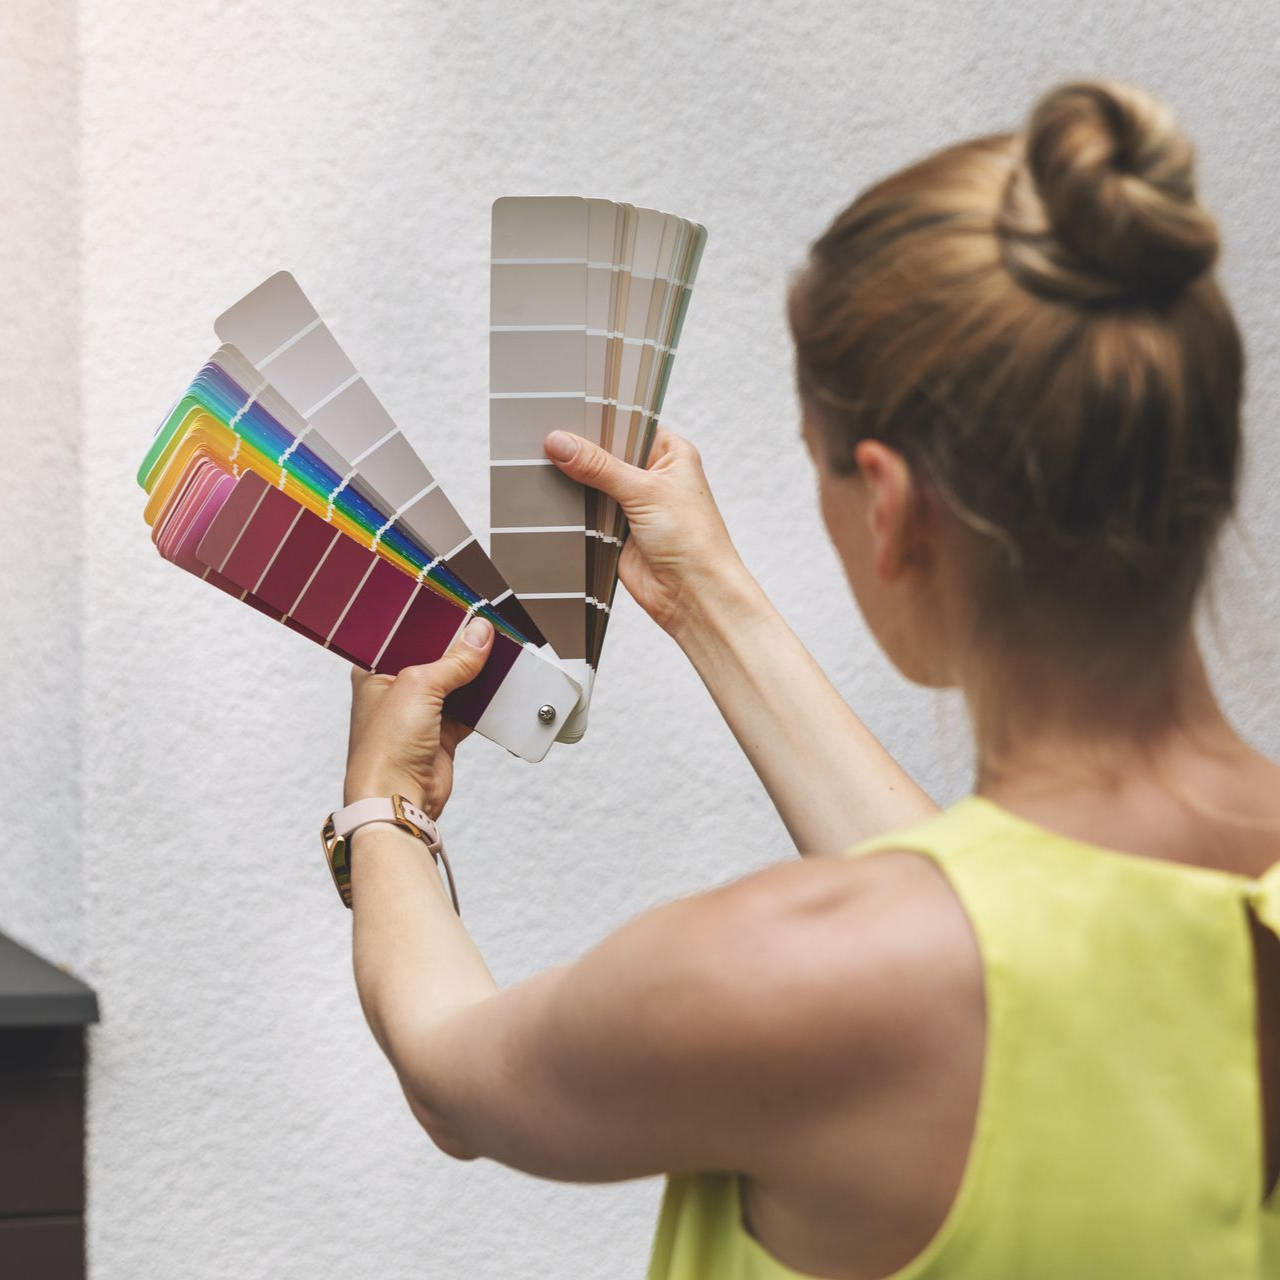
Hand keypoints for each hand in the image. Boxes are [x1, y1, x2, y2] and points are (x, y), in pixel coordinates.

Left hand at [344, 617, 493, 818]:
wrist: (397, 798)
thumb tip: (479, 633)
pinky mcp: (441, 734)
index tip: (461, 609)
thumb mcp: (419, 686)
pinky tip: (500, 687)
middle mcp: (396, 690)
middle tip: (486, 628)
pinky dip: (485, 702)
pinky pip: (469, 710)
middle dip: (460, 648)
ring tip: (499, 652)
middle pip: (435, 659)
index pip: (407, 636)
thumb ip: (453, 660)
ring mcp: (420, 714)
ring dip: (476, 674)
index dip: (434, 623)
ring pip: (455, 684)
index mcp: (375, 672)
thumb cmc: (385, 747)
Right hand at [543, 426, 751, 638]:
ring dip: (576, 483)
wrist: (691, 594)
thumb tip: (561, 443)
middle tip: (547, 441)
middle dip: (582, 454)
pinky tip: (553, 498)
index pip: (627, 426)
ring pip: (592, 484)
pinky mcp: (615, 531)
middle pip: (606, 455)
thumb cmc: (692, 540)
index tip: (566, 414)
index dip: (599, 421)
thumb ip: (599, 466)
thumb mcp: (644, 491)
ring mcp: (632, 504)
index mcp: (670, 454)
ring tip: (544, 466)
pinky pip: (586, 513)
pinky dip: (574, 510)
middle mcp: (652, 476)